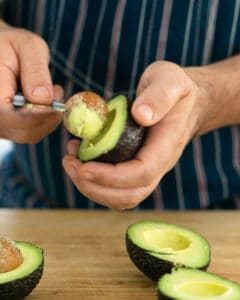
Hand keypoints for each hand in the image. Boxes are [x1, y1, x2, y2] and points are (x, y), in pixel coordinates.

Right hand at [0, 21, 62, 142]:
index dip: (40, 116)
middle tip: (58, 91)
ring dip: (49, 118)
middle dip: (49, 116)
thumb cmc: (11, 45)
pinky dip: (44, 120)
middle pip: (25, 132)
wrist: (0, 52)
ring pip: (30, 134)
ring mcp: (0, 125)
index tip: (59, 104)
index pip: (14, 118)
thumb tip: (43, 99)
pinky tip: (45, 100)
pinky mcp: (7, 127)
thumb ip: (35, 70)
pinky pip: (30, 132)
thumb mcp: (27, 46)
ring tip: (52, 90)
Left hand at [62, 61, 226, 208]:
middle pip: (129, 194)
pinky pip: (117, 188)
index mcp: (167, 145)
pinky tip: (81, 160)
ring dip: (91, 187)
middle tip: (69, 163)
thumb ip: (159, 96)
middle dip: (95, 186)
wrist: (183, 103)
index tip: (83, 167)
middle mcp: (160, 165)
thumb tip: (140, 115)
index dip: (111, 176)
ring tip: (71, 162)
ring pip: (122, 197)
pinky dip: (95, 182)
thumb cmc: (174, 88)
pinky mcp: (137, 168)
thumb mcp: (170, 80)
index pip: (142, 173)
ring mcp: (149, 170)